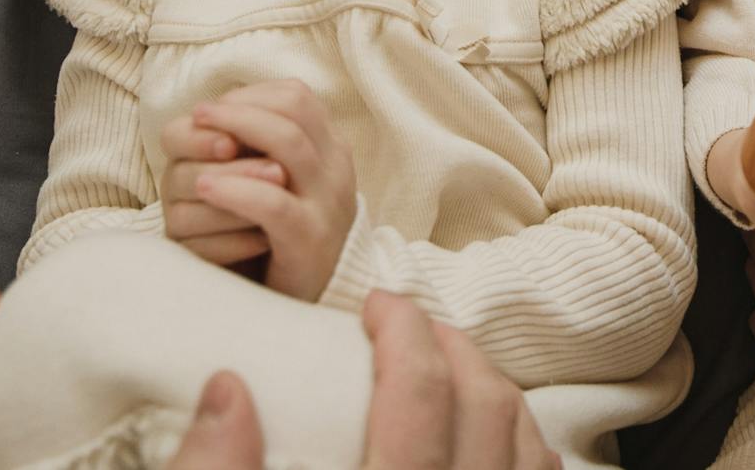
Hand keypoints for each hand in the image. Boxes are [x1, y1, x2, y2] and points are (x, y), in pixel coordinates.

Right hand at [162, 114, 288, 269]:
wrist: (296, 246)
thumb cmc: (289, 186)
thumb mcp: (289, 150)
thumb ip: (279, 122)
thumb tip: (289, 101)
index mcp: (195, 147)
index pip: (174, 135)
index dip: (199, 138)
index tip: (232, 143)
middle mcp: (181, 184)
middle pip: (183, 174)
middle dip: (236, 172)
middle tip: (281, 173)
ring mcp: (182, 224)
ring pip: (186, 216)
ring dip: (236, 209)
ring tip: (282, 200)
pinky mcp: (192, 259)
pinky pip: (199, 253)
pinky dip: (234, 245)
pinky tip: (265, 239)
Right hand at [163, 291, 559, 469]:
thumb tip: (228, 387)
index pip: (419, 395)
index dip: (403, 333)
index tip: (376, 307)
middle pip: (487, 405)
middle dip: (453, 347)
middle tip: (412, 325)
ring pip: (525, 444)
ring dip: (493, 392)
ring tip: (449, 369)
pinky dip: (522, 447)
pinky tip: (489, 436)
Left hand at [189, 80, 357, 301]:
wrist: (315, 295)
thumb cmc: (284, 233)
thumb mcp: (283, 182)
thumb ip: (263, 149)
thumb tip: (212, 114)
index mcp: (331, 149)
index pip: (298, 97)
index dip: (251, 96)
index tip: (213, 108)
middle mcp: (336, 168)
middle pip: (293, 112)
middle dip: (240, 108)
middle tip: (198, 114)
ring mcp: (328, 202)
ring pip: (288, 145)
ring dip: (238, 134)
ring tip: (195, 145)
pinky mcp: (310, 239)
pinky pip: (274, 204)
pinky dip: (236, 190)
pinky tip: (205, 188)